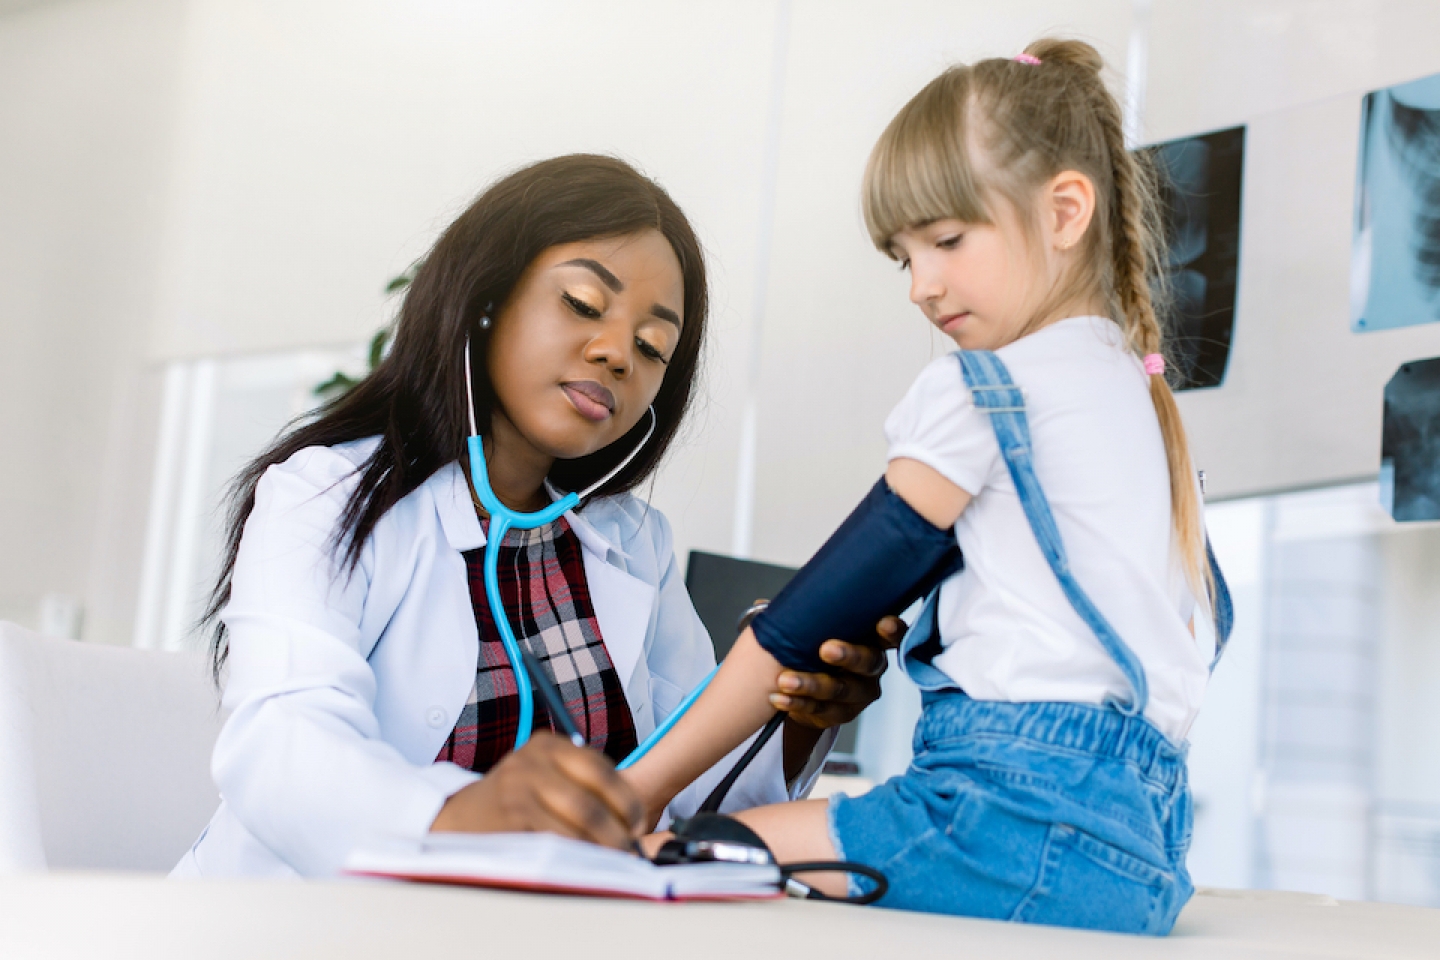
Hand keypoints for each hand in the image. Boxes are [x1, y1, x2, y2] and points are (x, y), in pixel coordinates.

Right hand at [430, 732, 643, 850]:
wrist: (455, 817)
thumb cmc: (511, 799)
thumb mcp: (541, 774)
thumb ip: (580, 783)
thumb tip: (630, 819)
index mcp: (547, 745)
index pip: (602, 770)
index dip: (627, 802)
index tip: (638, 824)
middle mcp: (531, 763)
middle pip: (592, 804)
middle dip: (618, 834)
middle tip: (629, 852)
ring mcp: (517, 792)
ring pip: (576, 827)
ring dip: (601, 851)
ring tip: (611, 864)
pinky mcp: (508, 823)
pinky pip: (555, 844)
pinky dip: (576, 859)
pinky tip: (583, 868)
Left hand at [772, 615, 905, 730]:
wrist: (809, 692)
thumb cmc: (814, 650)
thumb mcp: (813, 630)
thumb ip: (801, 616)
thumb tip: (763, 606)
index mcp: (872, 640)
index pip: (892, 635)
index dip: (893, 630)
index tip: (882, 624)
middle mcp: (873, 668)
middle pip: (868, 662)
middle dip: (848, 655)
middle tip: (825, 650)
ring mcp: (860, 694)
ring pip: (840, 689)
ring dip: (811, 684)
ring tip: (785, 680)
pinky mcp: (841, 714)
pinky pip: (820, 710)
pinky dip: (797, 703)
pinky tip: (779, 698)